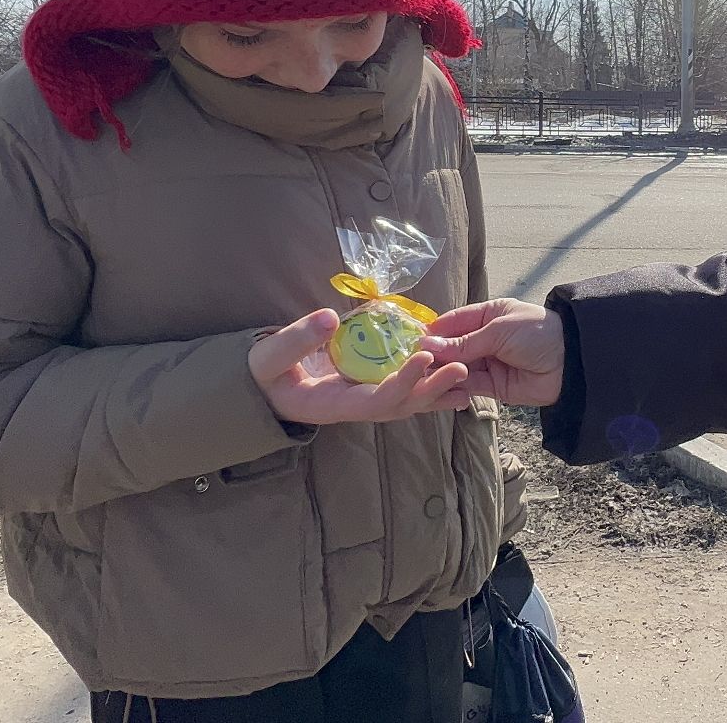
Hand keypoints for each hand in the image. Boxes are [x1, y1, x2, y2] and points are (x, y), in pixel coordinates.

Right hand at [249, 310, 472, 424]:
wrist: (258, 389)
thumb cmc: (262, 373)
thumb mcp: (269, 357)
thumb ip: (295, 340)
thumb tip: (329, 318)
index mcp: (332, 404)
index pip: (375, 400)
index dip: (401, 382)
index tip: (423, 358)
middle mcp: (352, 408)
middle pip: (399, 405)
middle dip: (430, 389)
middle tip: (462, 368)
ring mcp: (361, 401)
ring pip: (405, 402)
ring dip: (435, 392)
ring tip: (469, 380)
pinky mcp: (366, 390)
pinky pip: (400, 391)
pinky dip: (425, 386)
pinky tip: (451, 378)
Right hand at [419, 299, 563, 406]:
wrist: (572, 363)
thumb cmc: (538, 333)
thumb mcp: (499, 331)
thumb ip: (464, 342)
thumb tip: (427, 344)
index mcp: (488, 314)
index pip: (453, 322)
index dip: (433, 331)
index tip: (409, 340)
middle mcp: (485, 338)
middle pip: (452, 347)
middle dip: (434, 355)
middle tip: (410, 364)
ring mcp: (488, 363)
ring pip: (457, 368)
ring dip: (441, 373)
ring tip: (419, 378)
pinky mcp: (493, 387)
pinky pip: (468, 387)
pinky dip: (454, 388)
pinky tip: (438, 390)